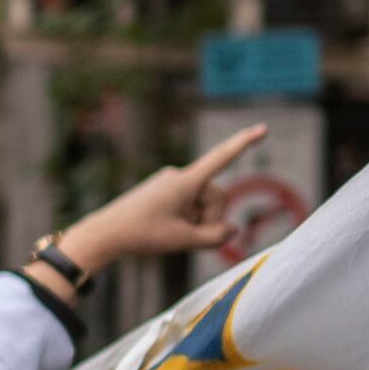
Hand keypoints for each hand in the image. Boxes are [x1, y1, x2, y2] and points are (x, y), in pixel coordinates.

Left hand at [53, 123, 272, 270]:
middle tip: (184, 236)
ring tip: (168, 233)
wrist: (104, 234)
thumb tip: (232, 229)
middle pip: (215, 197)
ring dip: (195, 222)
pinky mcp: (163, 192)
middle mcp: (179, 176)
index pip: (221, 159)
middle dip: (209, 218)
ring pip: (201, 205)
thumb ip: (215, 236)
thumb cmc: (141, 235)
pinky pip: (187, 207)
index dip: (244, 144)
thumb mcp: (183, 240)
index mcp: (185, 181)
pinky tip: (163, 230)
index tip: (263, 129)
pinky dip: (184, 221)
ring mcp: (170, 184)